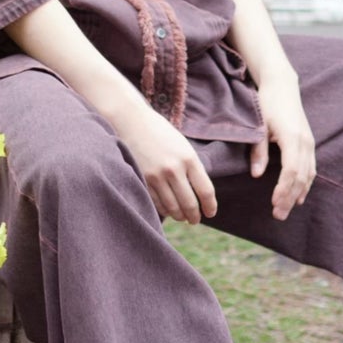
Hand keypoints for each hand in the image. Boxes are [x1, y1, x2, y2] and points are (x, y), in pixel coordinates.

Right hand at [113, 102, 217, 224]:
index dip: (210, 206)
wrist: (132, 122)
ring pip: (173, 207)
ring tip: (182, 217)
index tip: (210, 213)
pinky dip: (165, 210)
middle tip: (195, 220)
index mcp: (189, 158)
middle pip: (190, 203)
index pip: (205, 191)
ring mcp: (157, 176)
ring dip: (179, 216)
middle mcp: (174, 169)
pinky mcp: (143, 180)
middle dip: (194, 216)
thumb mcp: (183, 146)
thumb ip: (192, 168)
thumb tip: (200, 194)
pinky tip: (168, 211)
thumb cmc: (160, 133)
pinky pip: (157, 203)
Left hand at [251, 74, 315, 220]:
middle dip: (290, 197)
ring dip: (298, 193)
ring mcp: (309, 142)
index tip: (274, 203)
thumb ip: (258, 150)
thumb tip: (256, 174)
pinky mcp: (309, 142)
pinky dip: (306, 183)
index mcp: (292, 138)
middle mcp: (304, 142)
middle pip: (300, 177)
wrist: (282, 85)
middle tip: (279, 215)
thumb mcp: (258, 125)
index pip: (291, 171)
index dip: (283, 189)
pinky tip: (299, 195)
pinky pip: (310, 167)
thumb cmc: (267, 103)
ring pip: (308, 174)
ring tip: (287, 209)